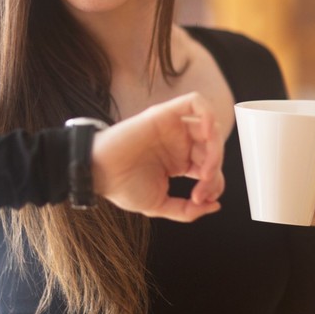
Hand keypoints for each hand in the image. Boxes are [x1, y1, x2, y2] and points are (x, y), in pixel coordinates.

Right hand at [91, 92, 224, 221]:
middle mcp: (179, 143)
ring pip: (209, 127)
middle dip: (214, 170)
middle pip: (214, 149)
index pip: (211, 168)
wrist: (98, 172)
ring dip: (216, 147)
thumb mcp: (160, 205)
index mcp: (180, 162)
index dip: (213, 184)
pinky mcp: (165, 114)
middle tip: (202, 187)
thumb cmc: (122, 186)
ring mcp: (173, 127)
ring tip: (205, 168)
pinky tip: (206, 135)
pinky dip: (207, 115)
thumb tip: (214, 205)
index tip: (200, 199)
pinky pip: (195, 103)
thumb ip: (187, 210)